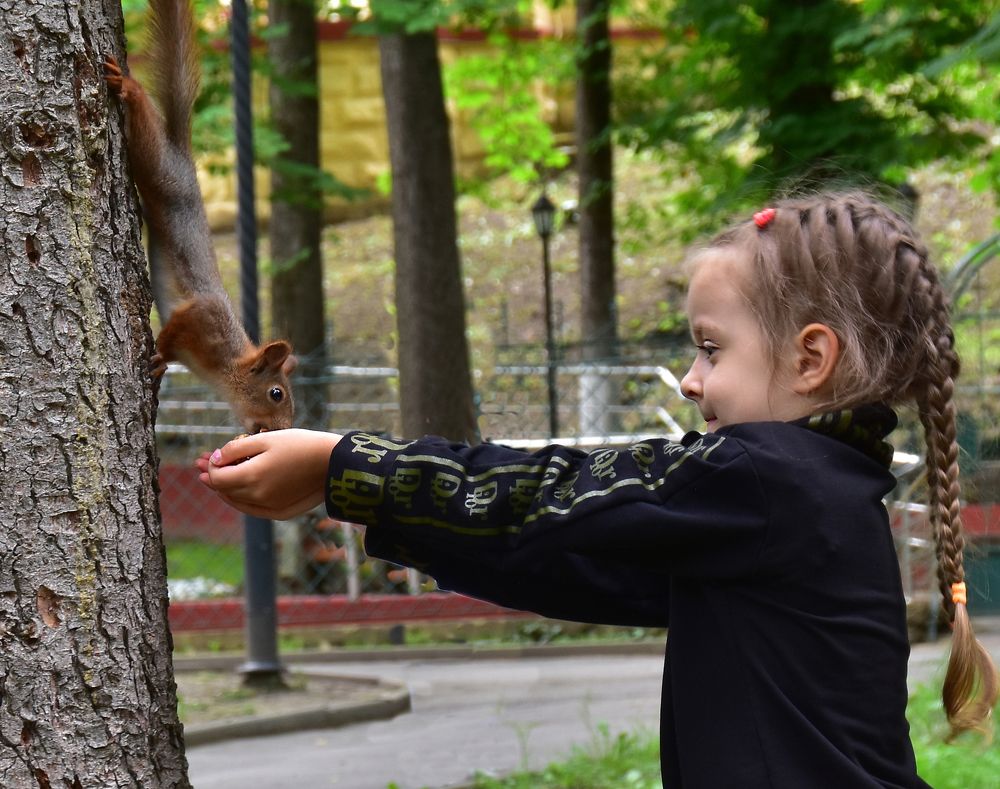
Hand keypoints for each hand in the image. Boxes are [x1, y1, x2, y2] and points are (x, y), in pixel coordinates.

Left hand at [196, 429, 341, 520]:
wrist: (334, 463)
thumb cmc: (301, 445)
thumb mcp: (266, 439)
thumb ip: (236, 449)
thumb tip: (215, 459)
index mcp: (251, 477)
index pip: (217, 477)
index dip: (209, 466)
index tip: (208, 455)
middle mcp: (257, 496)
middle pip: (224, 490)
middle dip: (211, 477)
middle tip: (201, 465)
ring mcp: (269, 507)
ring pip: (236, 501)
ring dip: (224, 489)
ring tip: (214, 479)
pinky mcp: (280, 512)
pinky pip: (252, 509)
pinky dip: (240, 500)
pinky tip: (236, 492)